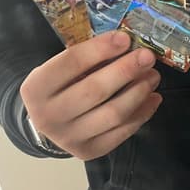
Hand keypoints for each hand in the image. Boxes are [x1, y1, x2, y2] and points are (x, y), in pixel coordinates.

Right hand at [20, 32, 162, 159]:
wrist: (49, 122)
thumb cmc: (60, 87)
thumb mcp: (61, 69)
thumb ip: (88, 58)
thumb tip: (127, 44)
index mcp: (36, 88)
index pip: (71, 63)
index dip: (100, 49)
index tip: (125, 38)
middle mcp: (48, 116)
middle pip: (95, 91)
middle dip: (126, 70)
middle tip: (147, 57)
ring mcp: (69, 138)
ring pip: (113, 114)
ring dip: (139, 92)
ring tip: (153, 76)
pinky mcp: (90, 151)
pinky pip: (123, 132)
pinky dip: (143, 113)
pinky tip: (153, 97)